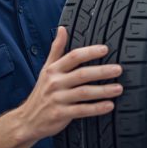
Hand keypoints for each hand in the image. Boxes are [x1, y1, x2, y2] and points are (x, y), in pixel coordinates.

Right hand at [16, 26, 122, 140]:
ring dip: (103, 90)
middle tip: (118, 69)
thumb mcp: (46, 68)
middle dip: (102, 71)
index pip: (73, 57)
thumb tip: (62, 28)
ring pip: (84, 93)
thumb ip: (56, 49)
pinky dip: (96, 108)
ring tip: (119, 88)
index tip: (105, 49)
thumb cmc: (42, 91)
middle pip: (82, 74)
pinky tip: (110, 106)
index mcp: (53, 70)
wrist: (27, 119)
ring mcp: (58, 99)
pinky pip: (82, 111)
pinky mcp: (60, 114)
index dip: (89, 52)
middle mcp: (55, 83)